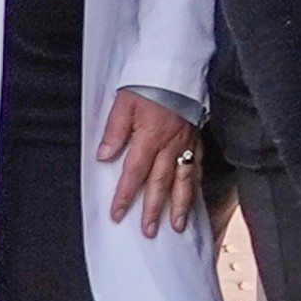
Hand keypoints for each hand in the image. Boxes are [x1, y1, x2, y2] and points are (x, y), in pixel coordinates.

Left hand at [97, 93, 202, 236]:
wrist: (175, 70)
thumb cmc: (147, 86)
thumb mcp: (122, 104)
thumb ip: (114, 131)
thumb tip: (103, 156)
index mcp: (149, 138)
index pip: (134, 173)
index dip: (126, 195)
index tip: (118, 214)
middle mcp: (170, 146)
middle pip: (161, 183)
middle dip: (154, 209)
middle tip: (149, 231)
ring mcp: (186, 145)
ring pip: (184, 180)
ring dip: (179, 205)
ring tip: (176, 225)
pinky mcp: (196, 140)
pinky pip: (197, 167)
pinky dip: (195, 185)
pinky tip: (193, 198)